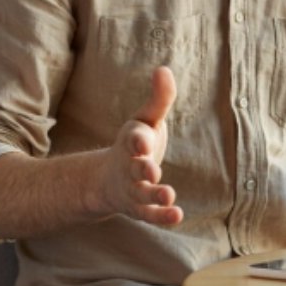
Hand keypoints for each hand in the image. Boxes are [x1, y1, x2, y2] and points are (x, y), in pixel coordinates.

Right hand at [95, 66, 183, 226]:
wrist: (108, 179)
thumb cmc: (136, 144)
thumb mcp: (146, 120)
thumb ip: (159, 99)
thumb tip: (164, 68)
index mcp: (131, 142)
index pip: (133, 140)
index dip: (137, 140)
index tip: (143, 140)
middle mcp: (129, 166)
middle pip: (134, 168)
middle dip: (142, 169)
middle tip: (152, 171)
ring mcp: (133, 189)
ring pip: (141, 194)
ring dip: (153, 195)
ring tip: (168, 194)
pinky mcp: (139, 207)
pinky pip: (149, 214)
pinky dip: (161, 216)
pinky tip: (177, 215)